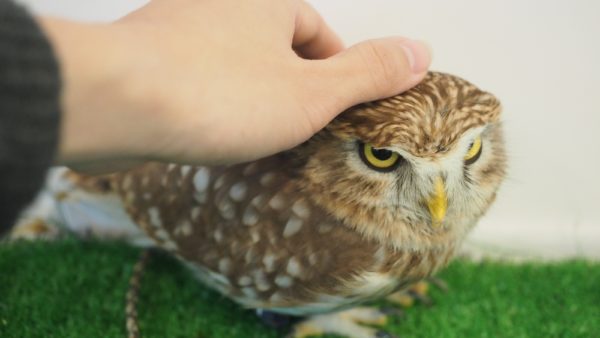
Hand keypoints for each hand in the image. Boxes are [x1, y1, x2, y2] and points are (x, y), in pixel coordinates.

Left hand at [40, 0, 430, 171]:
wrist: (114, 102)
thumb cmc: (221, 95)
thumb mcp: (312, 94)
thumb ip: (368, 74)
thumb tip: (422, 51)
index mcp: (267, 1)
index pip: (316, 32)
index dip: (332, 71)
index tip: (336, 109)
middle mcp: (222, 5)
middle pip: (273, 47)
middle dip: (291, 86)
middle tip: (300, 131)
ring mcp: (178, 28)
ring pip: (232, 64)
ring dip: (250, 97)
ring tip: (257, 138)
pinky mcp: (145, 57)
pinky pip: (194, 78)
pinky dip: (210, 103)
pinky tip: (209, 132)